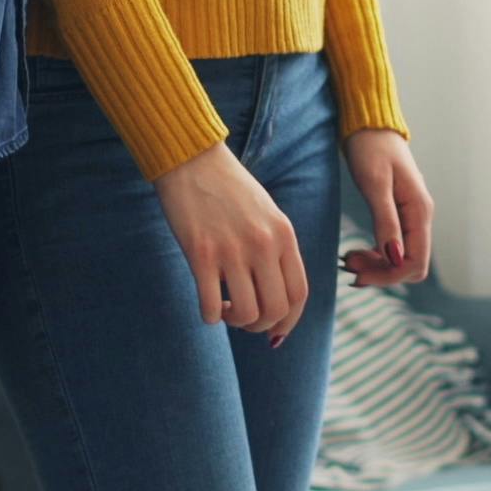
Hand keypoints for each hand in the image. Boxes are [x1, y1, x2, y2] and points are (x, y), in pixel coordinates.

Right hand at [155, 142, 308, 342]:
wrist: (192, 159)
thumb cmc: (228, 189)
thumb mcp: (267, 214)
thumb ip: (277, 250)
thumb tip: (278, 299)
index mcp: (284, 234)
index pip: (298, 295)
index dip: (289, 322)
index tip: (274, 331)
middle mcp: (263, 244)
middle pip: (275, 310)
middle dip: (260, 327)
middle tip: (244, 317)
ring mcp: (232, 249)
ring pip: (246, 314)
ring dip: (235, 321)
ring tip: (226, 308)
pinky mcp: (201, 253)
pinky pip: (211, 307)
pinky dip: (211, 316)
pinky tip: (208, 303)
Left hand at [340, 129, 434, 289]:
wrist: (369, 123)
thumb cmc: (371, 148)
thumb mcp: (375, 184)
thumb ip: (386, 221)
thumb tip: (394, 258)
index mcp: (419, 211)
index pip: (415, 262)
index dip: (389, 276)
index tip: (358, 275)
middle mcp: (420, 217)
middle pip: (410, 264)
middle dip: (382, 272)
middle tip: (349, 266)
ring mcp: (411, 216)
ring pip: (401, 257)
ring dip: (377, 265)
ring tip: (348, 259)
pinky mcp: (400, 213)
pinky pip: (394, 245)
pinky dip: (376, 254)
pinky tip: (356, 251)